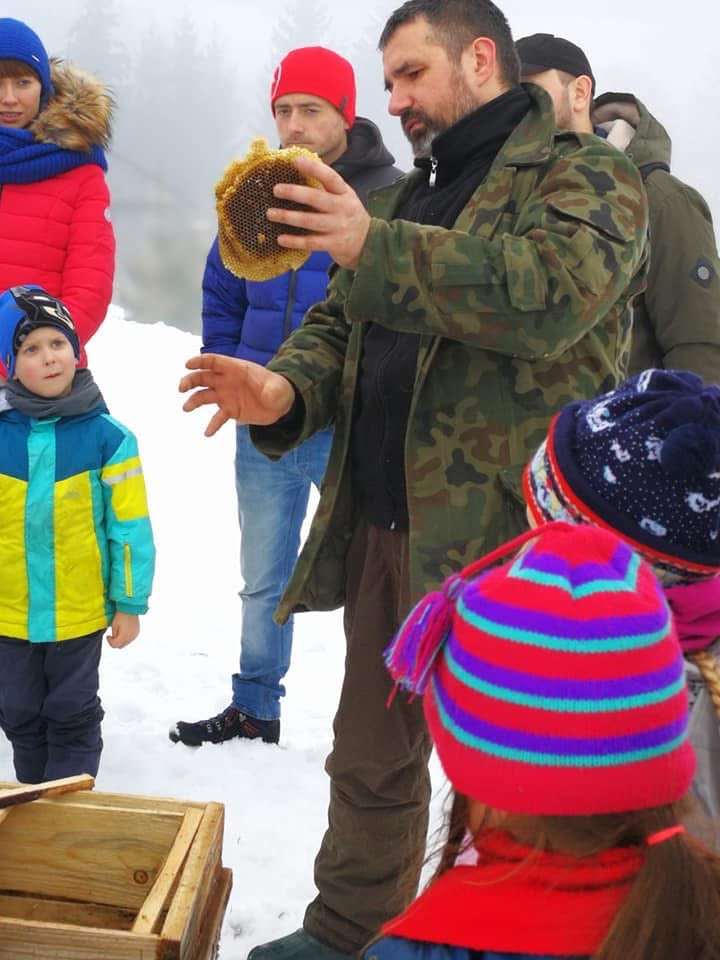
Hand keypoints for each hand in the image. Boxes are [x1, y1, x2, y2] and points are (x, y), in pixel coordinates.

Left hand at [106, 612, 139, 648]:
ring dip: (121, 641)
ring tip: (119, 633)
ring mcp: (135, 635)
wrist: (130, 609)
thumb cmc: (121, 615)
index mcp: (124, 636)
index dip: (110, 642)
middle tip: (113, 636)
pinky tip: (125, 632)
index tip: (108, 636)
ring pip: (126, 643)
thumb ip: (114, 635)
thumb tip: (114, 638)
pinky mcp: (137, 632)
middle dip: (115, 642)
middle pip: (121, 646)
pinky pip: (131, 639)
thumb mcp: (114, 626)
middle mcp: (130, 637)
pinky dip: (127, 638)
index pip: (115, 645)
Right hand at [179, 353, 294, 436]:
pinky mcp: (230, 410)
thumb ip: (273, 390)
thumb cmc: (278, 389)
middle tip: (182, 388)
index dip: (200, 362)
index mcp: (236, 369)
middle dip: (190, 381)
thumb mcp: (279, 388)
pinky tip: (207, 433)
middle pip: (203, 377)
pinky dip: (212, 425)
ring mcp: (226, 395)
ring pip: (204, 396)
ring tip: (186, 408)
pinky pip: (218, 418)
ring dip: (194, 401)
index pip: (214, 361)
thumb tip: (269, 395)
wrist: (280, 404)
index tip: (188, 365)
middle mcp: (227, 381)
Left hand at [267, 155, 370, 269]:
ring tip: (271, 213)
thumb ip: (326, 187)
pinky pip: (310, 243)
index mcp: (344, 193)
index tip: (295, 160)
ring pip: (310, 221)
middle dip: (294, 193)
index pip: (330, 177)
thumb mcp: (344, 197)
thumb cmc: (348, 215)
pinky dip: (294, 241)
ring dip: (288, 217)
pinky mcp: (334, 244)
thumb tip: (301, 167)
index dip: (313, 168)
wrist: (368, 243)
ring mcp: (338, 227)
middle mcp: (342, 208)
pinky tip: (280, 239)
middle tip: (276, 189)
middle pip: (316, 198)